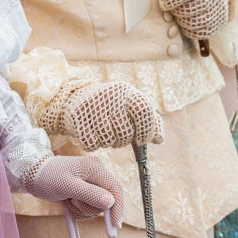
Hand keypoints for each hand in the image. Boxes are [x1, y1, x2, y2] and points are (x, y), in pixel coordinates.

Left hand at [24, 154, 124, 223]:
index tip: (114, 227)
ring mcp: (91, 182)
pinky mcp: (85, 190)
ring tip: (67, 200)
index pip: (116, 190)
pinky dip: (79, 209)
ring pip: (97, 206)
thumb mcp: (67, 187)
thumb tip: (110, 202)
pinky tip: (67, 202)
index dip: (118, 209)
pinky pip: (89, 206)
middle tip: (72, 202)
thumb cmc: (47, 177)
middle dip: (90, 207)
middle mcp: (96, 173)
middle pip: (106, 201)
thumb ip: (90, 194)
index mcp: (95, 168)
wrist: (32, 173)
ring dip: (82, 209)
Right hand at [43, 79, 163, 150]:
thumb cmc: (114, 106)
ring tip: (106, 133)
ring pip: (108, 139)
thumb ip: (150, 121)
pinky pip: (91, 143)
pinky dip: (93, 144)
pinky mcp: (78, 116)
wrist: (80, 97)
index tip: (142, 140)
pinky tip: (93, 134)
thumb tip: (159, 139)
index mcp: (128, 93)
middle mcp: (111, 96)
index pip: (143, 110)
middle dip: (124, 140)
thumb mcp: (132, 107)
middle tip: (119, 136)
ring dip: (109, 142)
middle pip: (125, 132)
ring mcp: (93, 106)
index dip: (146, 129)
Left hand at [159, 0, 229, 39]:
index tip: (163, 2)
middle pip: (190, 9)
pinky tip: (186, 21)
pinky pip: (199, 33)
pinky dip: (188, 30)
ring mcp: (217, 9)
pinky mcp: (219, 22)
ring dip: (181, 21)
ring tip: (179, 14)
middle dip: (176, 11)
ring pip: (193, 23)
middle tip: (171, 10)